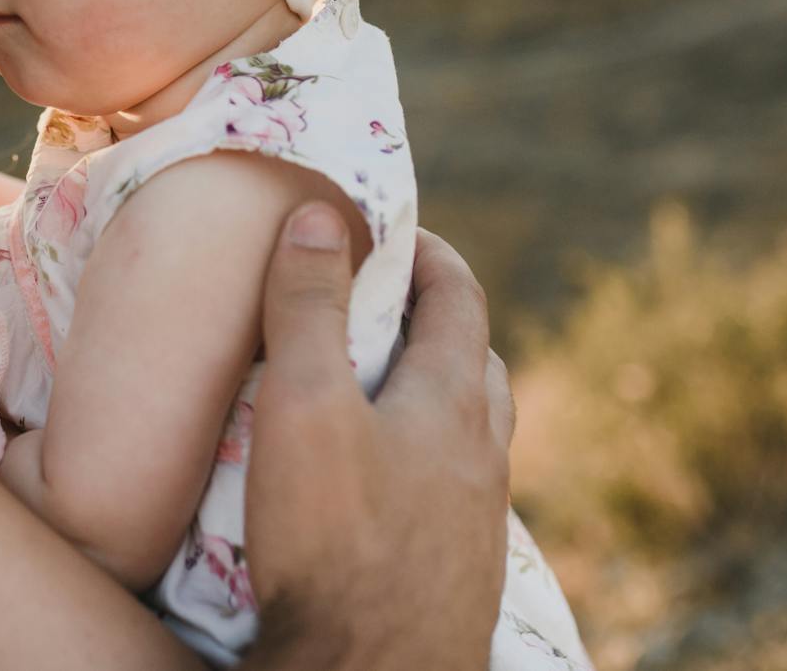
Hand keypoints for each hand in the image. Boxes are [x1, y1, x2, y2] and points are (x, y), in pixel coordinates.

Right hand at [240, 210, 514, 670]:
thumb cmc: (335, 539)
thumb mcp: (303, 405)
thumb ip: (309, 307)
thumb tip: (321, 213)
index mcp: (454, 403)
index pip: (460, 297)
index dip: (427, 251)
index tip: (389, 228)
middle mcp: (482, 457)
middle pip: (477, 364)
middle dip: (434, 321)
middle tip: (377, 306)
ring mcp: (477, 522)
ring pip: (471, 435)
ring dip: (433, 397)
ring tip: (374, 395)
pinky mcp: (458, 573)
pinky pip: (452, 493)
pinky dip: (422, 462)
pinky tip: (378, 488)